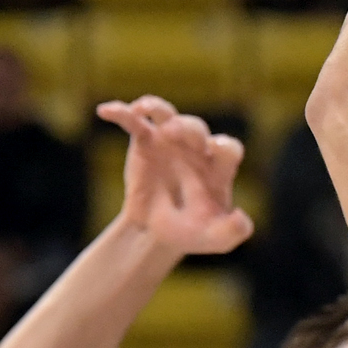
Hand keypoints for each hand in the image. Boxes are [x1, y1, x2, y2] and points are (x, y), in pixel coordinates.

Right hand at [96, 97, 254, 255]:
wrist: (158, 233)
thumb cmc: (193, 231)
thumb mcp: (215, 238)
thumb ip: (233, 232)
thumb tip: (241, 219)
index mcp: (218, 168)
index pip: (228, 149)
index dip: (225, 146)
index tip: (215, 148)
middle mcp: (197, 149)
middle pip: (196, 129)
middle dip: (187, 128)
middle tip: (173, 131)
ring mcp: (170, 142)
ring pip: (168, 115)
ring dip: (158, 109)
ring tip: (143, 108)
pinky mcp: (145, 142)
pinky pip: (133, 123)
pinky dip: (121, 113)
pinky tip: (106, 110)